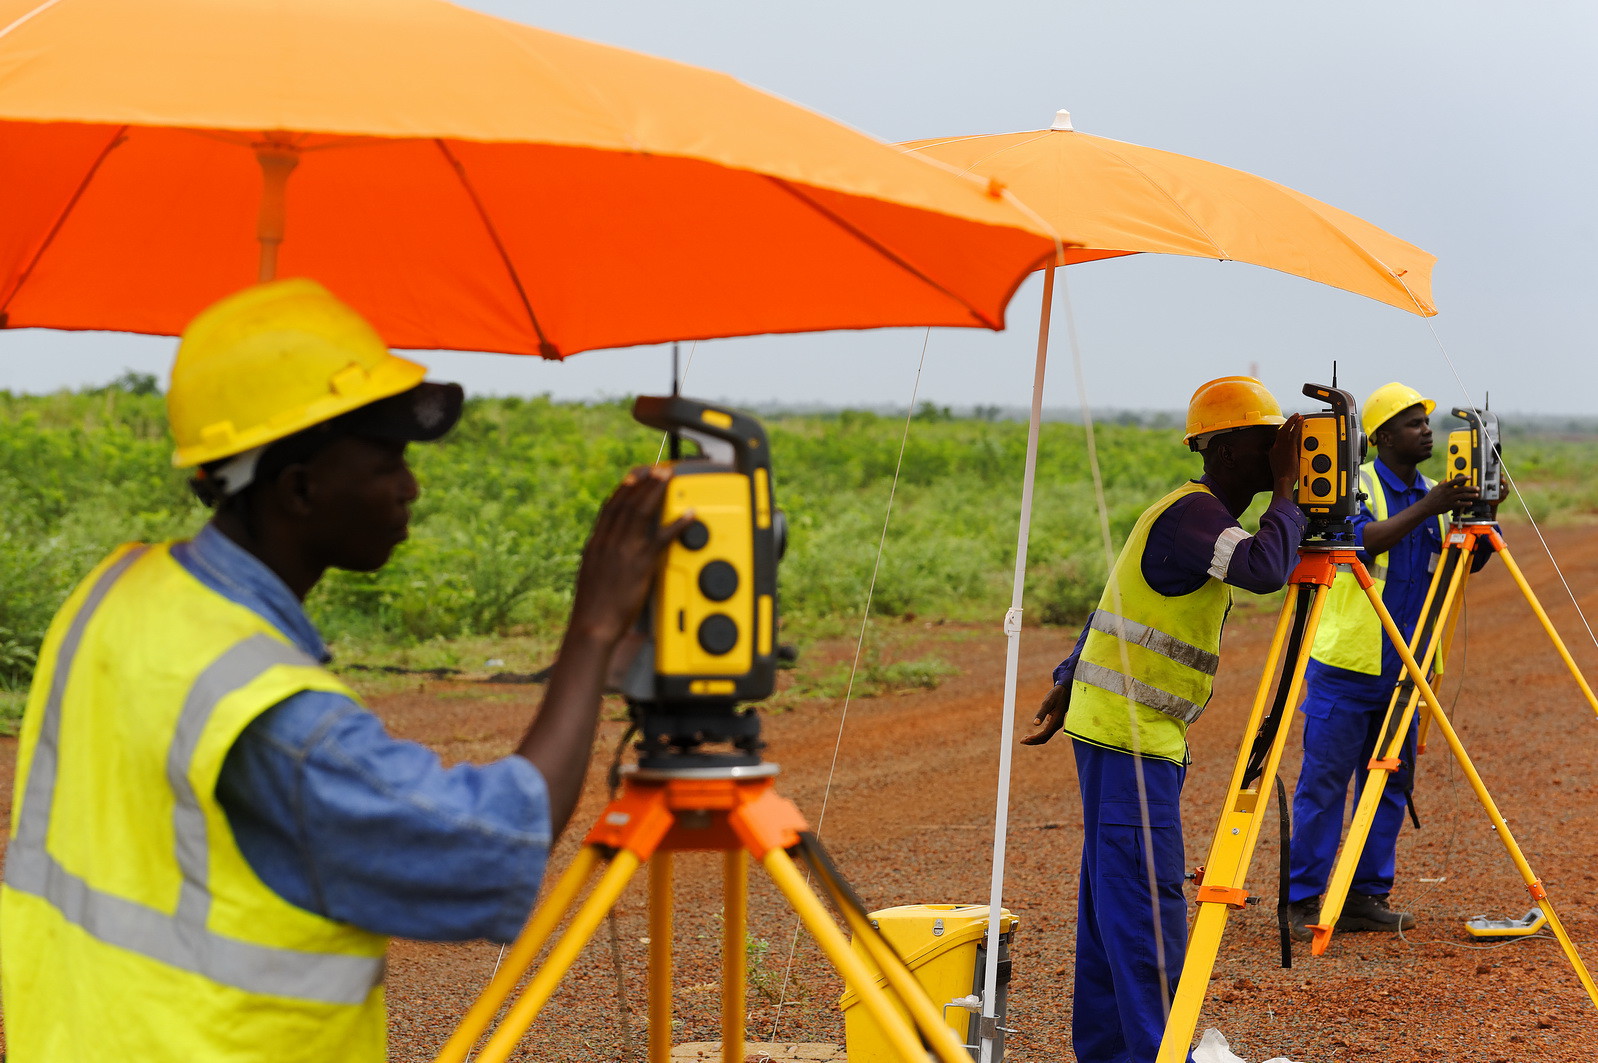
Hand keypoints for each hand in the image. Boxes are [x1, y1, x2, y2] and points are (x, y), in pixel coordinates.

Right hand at [567, 465, 690, 646]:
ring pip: (640, 512)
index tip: (633, 476)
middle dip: (643, 482)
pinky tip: (688, 515)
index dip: (623, 489)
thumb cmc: (592, 608)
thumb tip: (610, 553)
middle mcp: (608, 542)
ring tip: (668, 477)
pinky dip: (677, 524)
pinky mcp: (640, 563)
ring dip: (656, 491)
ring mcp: (624, 551)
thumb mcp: (591, 576)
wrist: (592, 625)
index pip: (609, 508)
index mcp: (595, 545)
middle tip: (657, 468)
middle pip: (626, 503)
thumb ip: (602, 559)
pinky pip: (662, 538)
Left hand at [1021, 683, 1069, 744]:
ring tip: (1024, 739)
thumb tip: (1035, 724)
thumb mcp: (1047, 702)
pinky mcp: (1054, 722)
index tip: (1025, 739)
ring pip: (1046, 737)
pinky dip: (1038, 736)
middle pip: (1045, 738)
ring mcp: (1056, 724)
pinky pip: (1046, 733)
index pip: (1044, 734)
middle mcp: (1057, 725)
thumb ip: (1041, 713)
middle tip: (1021, 741)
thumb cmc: (1056, 695)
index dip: (1035, 738)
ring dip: (1035, 739)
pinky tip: (1031, 735)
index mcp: (1056, 721)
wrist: (1065, 691)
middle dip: (1033, 741)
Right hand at [1269, 413, 1304, 496]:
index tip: (1288, 428)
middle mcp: (1276, 447)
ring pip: (1286, 429)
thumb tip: (1292, 459)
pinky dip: (1297, 425)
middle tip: (1293, 418)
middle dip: (1287, 423)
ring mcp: (1282, 446)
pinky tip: (1301, 421)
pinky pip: (1293, 432)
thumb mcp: (1282, 468)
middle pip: (1281, 431)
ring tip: (1298, 416)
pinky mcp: (1289, 447)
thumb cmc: (1283, 479)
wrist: (1283, 481)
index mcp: (1273, 452)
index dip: (1283, 431)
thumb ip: (1286, 461)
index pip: (1278, 439)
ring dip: (1292, 421)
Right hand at [1421, 474, 1479, 515]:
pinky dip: (1466, 503)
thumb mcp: (1435, 488)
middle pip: (1462, 488)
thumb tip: (1446, 479)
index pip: (1456, 480)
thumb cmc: (1430, 498)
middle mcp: (1448, 492)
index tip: (1470, 477)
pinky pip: (1461, 504)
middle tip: (1477, 488)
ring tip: (1476, 495)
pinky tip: (1470, 503)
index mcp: (1444, 486)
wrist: (1426, 507)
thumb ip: (1442, 483)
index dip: (1463, 478)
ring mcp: (1450, 499)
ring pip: (1463, 496)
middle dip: (1471, 488)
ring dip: (1471, 495)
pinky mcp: (1450, 505)